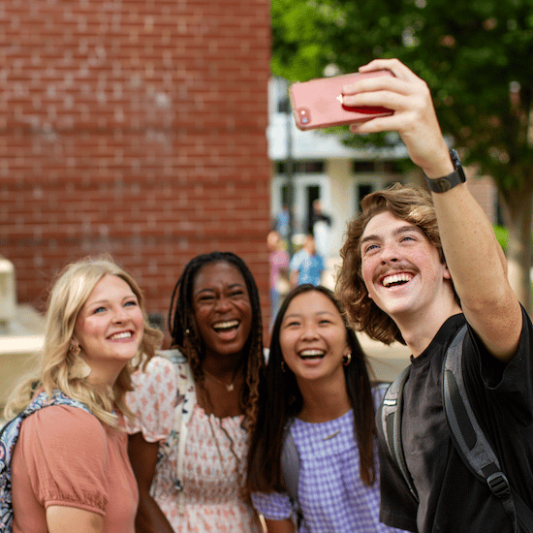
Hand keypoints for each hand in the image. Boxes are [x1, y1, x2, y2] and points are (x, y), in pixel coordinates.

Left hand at [342, 58, 452, 177]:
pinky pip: (380, 122)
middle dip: (361, 85)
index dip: (377, 64)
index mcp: (418, 85)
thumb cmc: (416, 131)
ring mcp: (415, 107)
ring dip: (360, 100)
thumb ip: (394, 100)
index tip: (360, 70)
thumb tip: (362, 99)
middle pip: (384, 81)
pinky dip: (364, 125)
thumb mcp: (410, 110)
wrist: (434, 152)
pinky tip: (354, 127)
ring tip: (346, 103)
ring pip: (382, 98)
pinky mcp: (409, 123)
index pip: (396, 66)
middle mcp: (418, 92)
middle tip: (344, 90)